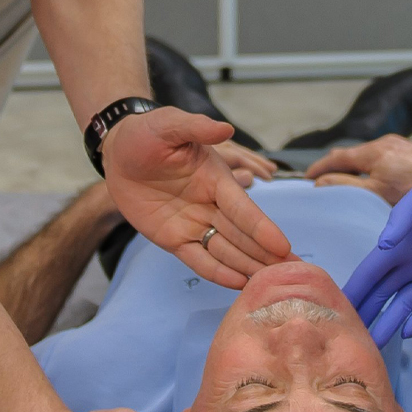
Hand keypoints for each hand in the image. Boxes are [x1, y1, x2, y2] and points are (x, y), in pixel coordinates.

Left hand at [101, 107, 292, 287]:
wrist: (119, 151)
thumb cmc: (146, 134)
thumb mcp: (169, 125)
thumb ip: (196, 128)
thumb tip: (225, 128)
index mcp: (216, 179)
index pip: (243, 208)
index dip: (262, 228)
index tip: (283, 246)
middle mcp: (211, 204)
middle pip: (242, 235)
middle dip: (265, 254)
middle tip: (292, 274)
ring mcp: (193, 224)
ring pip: (225, 250)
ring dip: (247, 267)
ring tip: (268, 286)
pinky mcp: (174, 238)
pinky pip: (198, 259)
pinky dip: (217, 272)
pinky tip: (237, 284)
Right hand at [305, 135, 411, 204]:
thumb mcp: (377, 194)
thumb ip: (346, 186)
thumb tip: (320, 184)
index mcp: (374, 152)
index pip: (336, 157)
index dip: (318, 168)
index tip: (306, 180)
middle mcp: (386, 143)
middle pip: (351, 154)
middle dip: (334, 167)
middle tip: (320, 184)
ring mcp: (400, 146)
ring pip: (367, 157)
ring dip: (354, 169)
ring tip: (346, 186)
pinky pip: (382, 159)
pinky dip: (370, 169)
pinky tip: (374, 185)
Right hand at [341, 150, 411, 344]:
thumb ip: (404, 217)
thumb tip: (383, 244)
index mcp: (397, 243)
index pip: (367, 274)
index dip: (352, 291)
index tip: (333, 311)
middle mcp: (409, 261)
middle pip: (381, 294)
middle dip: (365, 315)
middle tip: (347, 340)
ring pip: (404, 304)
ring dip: (389, 323)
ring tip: (374, 345)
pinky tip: (407, 333)